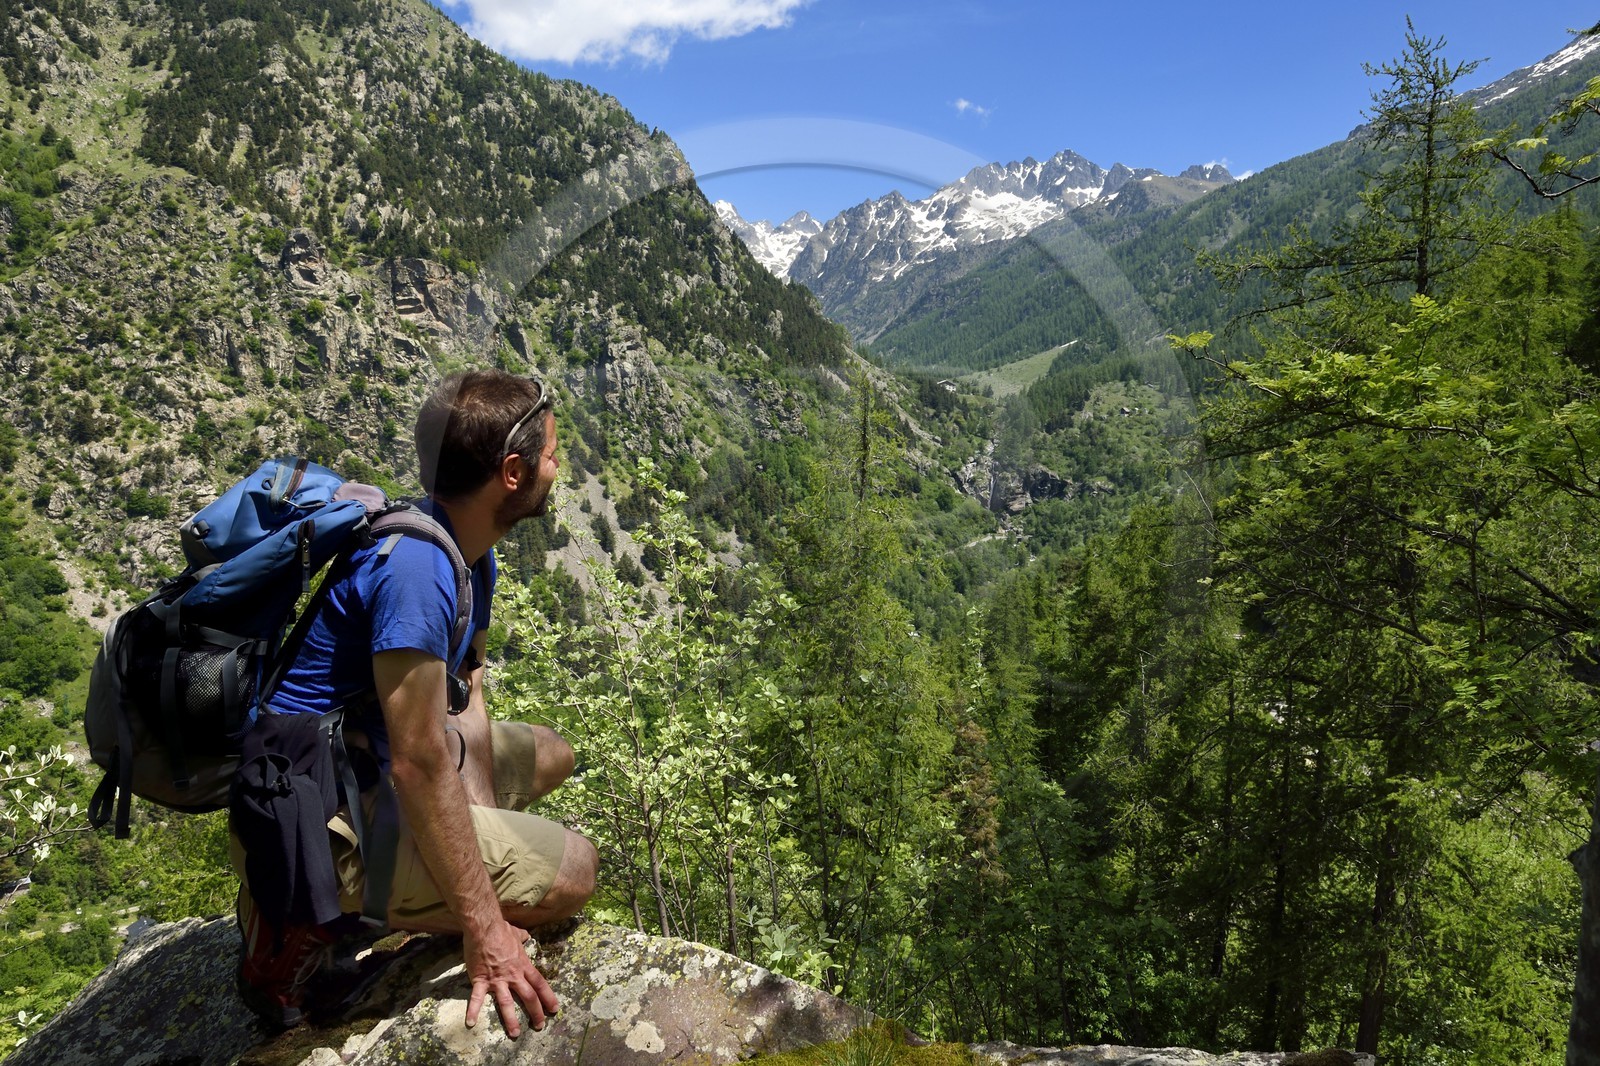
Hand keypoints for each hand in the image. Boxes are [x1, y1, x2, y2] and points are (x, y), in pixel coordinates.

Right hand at [462, 919, 559, 1037]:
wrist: (484, 928)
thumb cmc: (501, 930)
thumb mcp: (517, 933)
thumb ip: (523, 937)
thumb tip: (526, 936)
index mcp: (523, 965)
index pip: (540, 984)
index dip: (548, 997)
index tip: (554, 1009)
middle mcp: (513, 976)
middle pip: (528, 997)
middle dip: (535, 1013)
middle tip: (539, 1026)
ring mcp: (497, 980)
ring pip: (507, 1003)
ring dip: (511, 1020)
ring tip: (515, 1034)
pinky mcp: (481, 980)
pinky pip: (476, 998)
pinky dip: (473, 1010)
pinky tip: (470, 1023)